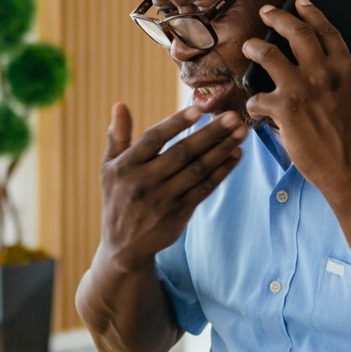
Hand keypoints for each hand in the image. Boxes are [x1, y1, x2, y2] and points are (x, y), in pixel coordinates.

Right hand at [100, 103, 245, 267]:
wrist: (123, 247)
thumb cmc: (118, 197)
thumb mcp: (109, 168)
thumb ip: (118, 136)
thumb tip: (120, 104)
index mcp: (125, 167)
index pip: (153, 140)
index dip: (175, 124)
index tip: (198, 110)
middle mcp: (144, 182)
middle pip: (182, 153)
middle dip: (210, 134)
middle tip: (233, 117)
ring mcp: (163, 200)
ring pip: (198, 170)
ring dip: (222, 150)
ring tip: (241, 132)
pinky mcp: (179, 213)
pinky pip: (205, 189)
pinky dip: (222, 171)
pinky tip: (236, 155)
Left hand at [242, 0, 350, 202]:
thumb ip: (337, 78)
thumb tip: (314, 68)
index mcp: (347, 68)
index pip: (327, 30)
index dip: (311, 13)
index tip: (300, 2)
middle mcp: (325, 72)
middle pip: (296, 32)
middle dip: (277, 17)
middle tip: (266, 11)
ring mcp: (304, 88)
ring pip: (268, 54)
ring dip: (254, 47)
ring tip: (248, 46)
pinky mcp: (285, 109)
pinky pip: (257, 96)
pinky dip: (253, 102)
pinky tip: (255, 108)